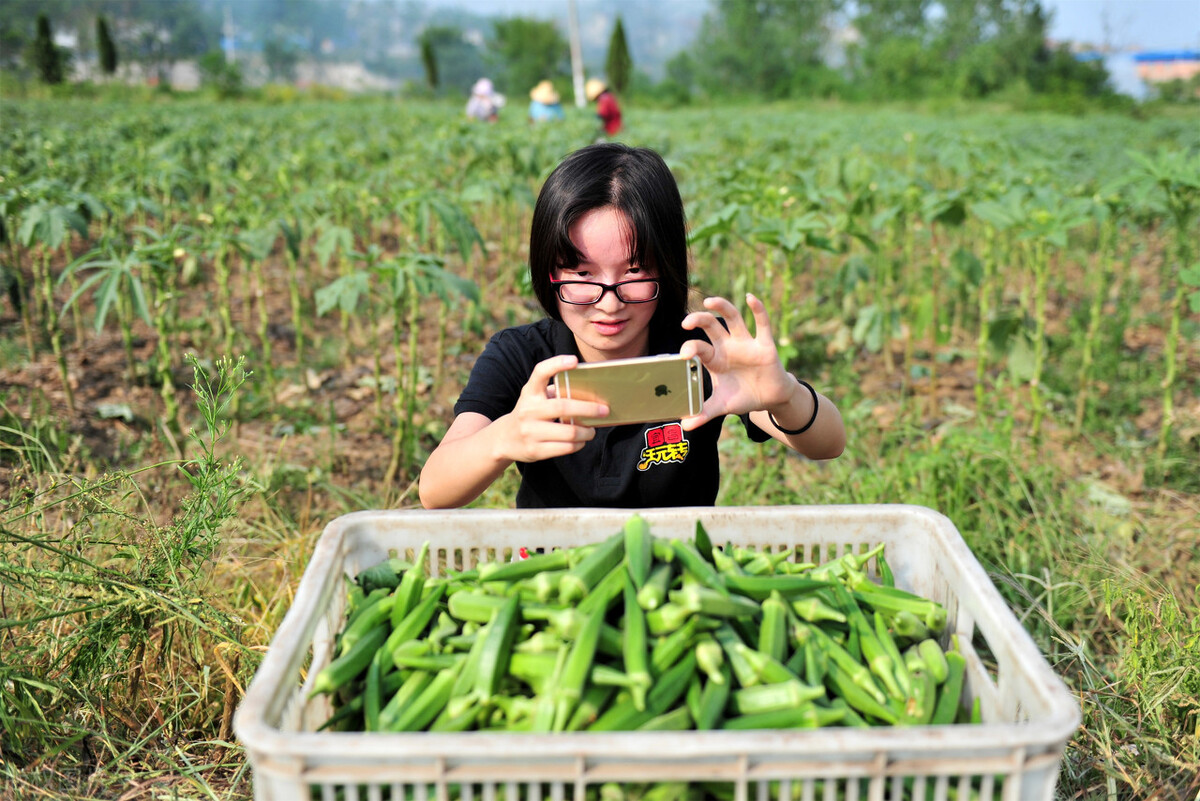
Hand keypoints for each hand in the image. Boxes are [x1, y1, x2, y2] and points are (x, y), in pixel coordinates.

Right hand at [493, 355, 608, 462]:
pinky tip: (581, 440)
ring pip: (569, 432)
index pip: (540, 372)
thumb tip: (591, 395)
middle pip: (563, 407)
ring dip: (587, 431)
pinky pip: (565, 448)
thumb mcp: (535, 398)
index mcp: (530, 393)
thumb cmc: (530, 413)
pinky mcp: (535, 450)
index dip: (556, 364)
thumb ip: (554, 393)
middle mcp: (528, 410)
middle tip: (604, 410)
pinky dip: (579, 444)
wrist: (504, 439)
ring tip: (592, 430)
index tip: (574, 360)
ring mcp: (530, 432)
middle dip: (588, 409)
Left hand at [678, 294, 796, 430]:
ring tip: (709, 301)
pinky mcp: (765, 344)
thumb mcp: (722, 406)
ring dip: (722, 307)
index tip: (683, 354)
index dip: (691, 347)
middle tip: (687, 322)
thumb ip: (704, 413)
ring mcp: (746, 343)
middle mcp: (728, 346)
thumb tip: (685, 426)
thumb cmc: (743, 397)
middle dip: (698, 319)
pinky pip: (762, 323)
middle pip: (711, 325)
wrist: (770, 399)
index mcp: (715, 359)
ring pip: (732, 318)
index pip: (699, 347)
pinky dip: (757, 309)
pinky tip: (750, 298)